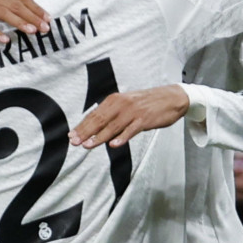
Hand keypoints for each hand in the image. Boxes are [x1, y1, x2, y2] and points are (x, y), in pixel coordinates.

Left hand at [69, 84, 189, 148]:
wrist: (171, 97)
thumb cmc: (147, 103)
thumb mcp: (127, 104)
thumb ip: (113, 114)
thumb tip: (96, 128)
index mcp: (115, 100)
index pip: (95, 114)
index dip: (82, 125)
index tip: (71, 135)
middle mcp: (122, 104)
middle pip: (100, 119)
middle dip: (85, 132)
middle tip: (74, 142)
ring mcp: (133, 112)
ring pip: (113, 126)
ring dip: (99, 137)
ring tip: (88, 145)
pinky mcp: (144, 119)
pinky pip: (131, 130)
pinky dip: (122, 137)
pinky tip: (113, 145)